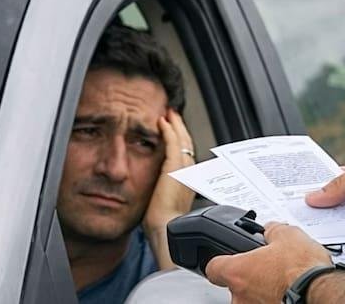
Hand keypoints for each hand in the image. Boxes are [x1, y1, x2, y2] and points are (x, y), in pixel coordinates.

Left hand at [144, 109, 196, 268]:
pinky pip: (174, 143)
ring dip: (175, 125)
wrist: (167, 231)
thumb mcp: (165, 201)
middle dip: (180, 127)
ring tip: (169, 113)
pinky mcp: (175, 168)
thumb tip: (155, 188)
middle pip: (187, 143)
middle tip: (173, 114)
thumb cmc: (164, 224)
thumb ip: (163, 189)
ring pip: (183, 139)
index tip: (173, 128)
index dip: (181, 139)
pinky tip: (163, 122)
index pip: (186, 153)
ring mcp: (185, 169)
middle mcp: (190, 172)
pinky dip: (169, 130)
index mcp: (188, 180)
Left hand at [205, 222, 333, 303]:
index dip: (221, 262)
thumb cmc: (303, 270)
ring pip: (252, 300)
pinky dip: (275, 300)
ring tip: (283, 283)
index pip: (213, 268)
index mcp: (238, 272)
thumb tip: (270, 230)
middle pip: (235, 286)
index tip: (227, 260)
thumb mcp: (288, 235)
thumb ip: (272, 231)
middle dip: (250, 278)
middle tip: (268, 270)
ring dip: (263, 292)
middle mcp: (241, 297)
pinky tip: (290, 294)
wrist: (321, 293)